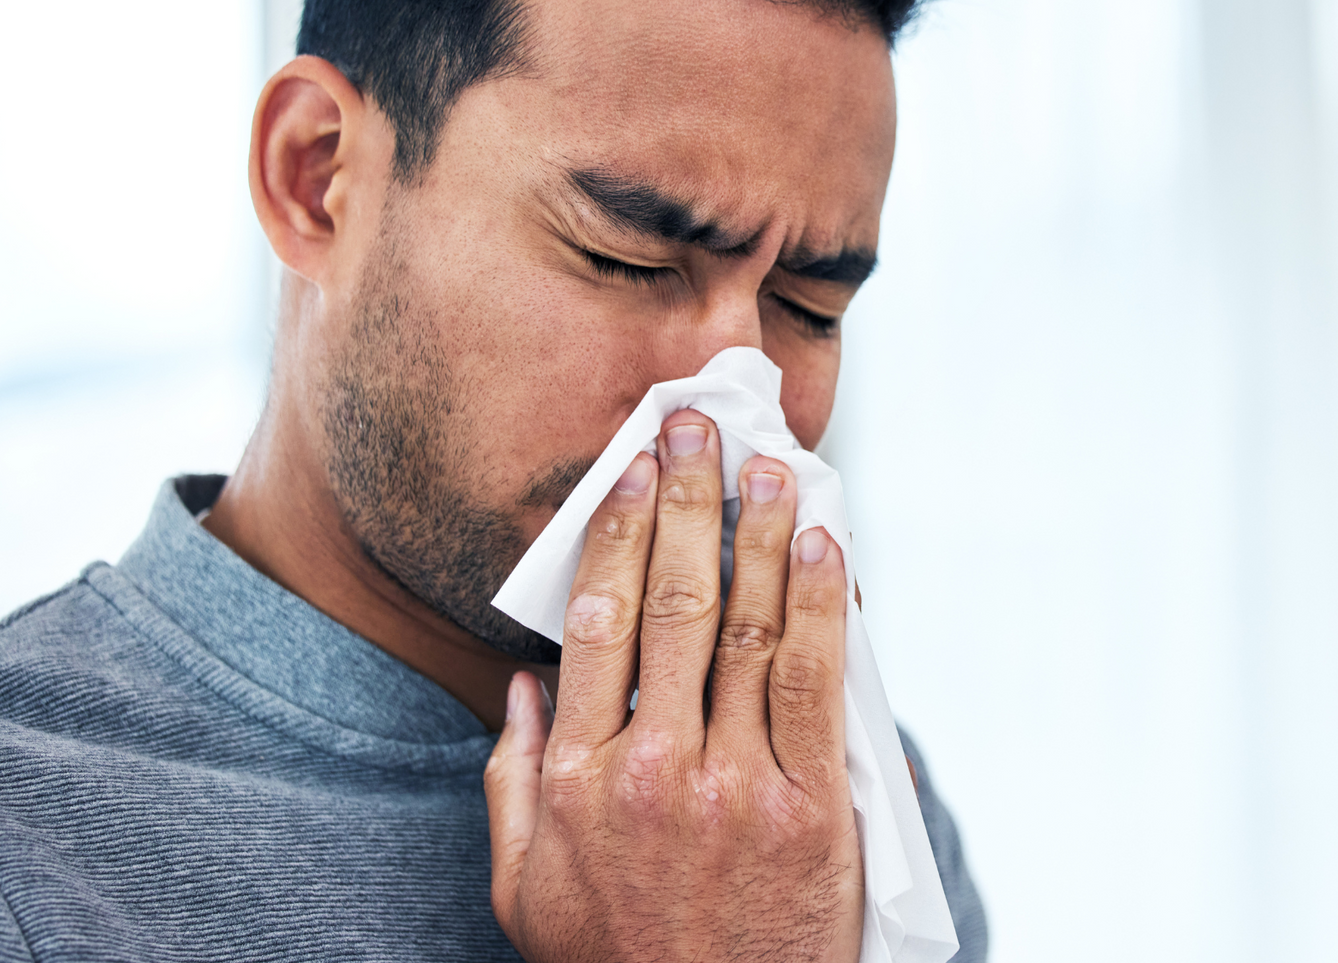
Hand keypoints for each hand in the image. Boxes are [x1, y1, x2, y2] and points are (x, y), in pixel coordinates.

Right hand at [484, 409, 862, 962]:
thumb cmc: (616, 962)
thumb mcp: (525, 887)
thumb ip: (514, 779)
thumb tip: (524, 682)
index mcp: (581, 777)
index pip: (596, 620)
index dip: (618, 530)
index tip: (633, 468)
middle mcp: (656, 768)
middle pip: (674, 603)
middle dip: (686, 501)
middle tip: (696, 427)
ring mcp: (740, 786)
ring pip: (751, 629)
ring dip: (761, 533)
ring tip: (770, 464)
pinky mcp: (813, 808)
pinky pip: (816, 685)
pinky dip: (821, 607)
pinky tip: (822, 549)